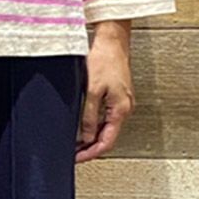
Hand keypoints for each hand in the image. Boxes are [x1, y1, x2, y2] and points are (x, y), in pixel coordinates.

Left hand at [76, 20, 134, 162]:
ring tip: (76, 142)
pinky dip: (95, 124)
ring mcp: (122, 101)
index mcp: (121, 109)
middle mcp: (124, 108)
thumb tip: (86, 136)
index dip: (90, 153)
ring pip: (107, 127)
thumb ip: (89, 116)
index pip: (106, 141)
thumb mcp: (92, 90)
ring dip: (92, 136)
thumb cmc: (105, 58)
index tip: (77, 159)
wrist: (112, 39)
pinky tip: (84, 124)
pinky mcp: (117, 94)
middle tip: (74, 154)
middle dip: (90, 147)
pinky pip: (107, 116)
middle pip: (107, 137)